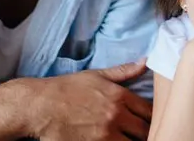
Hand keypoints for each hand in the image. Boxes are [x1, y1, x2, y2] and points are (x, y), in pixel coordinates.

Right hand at [24, 59, 152, 140]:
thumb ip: (123, 71)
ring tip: (128, 138)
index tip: (151, 120)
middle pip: (145, 131)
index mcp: (120, 96)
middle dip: (145, 133)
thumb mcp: (96, 75)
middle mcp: (116, 116)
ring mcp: (106, 134)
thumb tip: (145, 61)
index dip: (153, 117)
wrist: (40, 107)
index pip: (149, 111)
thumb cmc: (67, 89)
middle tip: (141, 133)